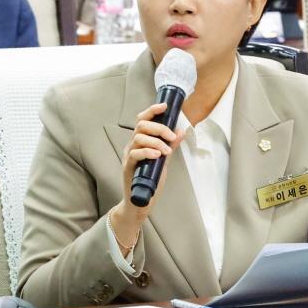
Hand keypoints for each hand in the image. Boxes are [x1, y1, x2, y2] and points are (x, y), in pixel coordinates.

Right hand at [110, 103, 183, 251]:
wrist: (140, 200)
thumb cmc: (150, 179)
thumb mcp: (163, 159)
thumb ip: (170, 145)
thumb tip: (181, 131)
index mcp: (141, 140)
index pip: (143, 119)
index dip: (153, 110)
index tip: (165, 106)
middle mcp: (132, 144)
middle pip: (141, 125)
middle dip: (159, 128)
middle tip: (171, 137)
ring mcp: (129, 155)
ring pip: (139, 137)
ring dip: (156, 141)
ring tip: (166, 151)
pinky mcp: (127, 166)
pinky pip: (135, 153)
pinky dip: (147, 152)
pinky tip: (157, 155)